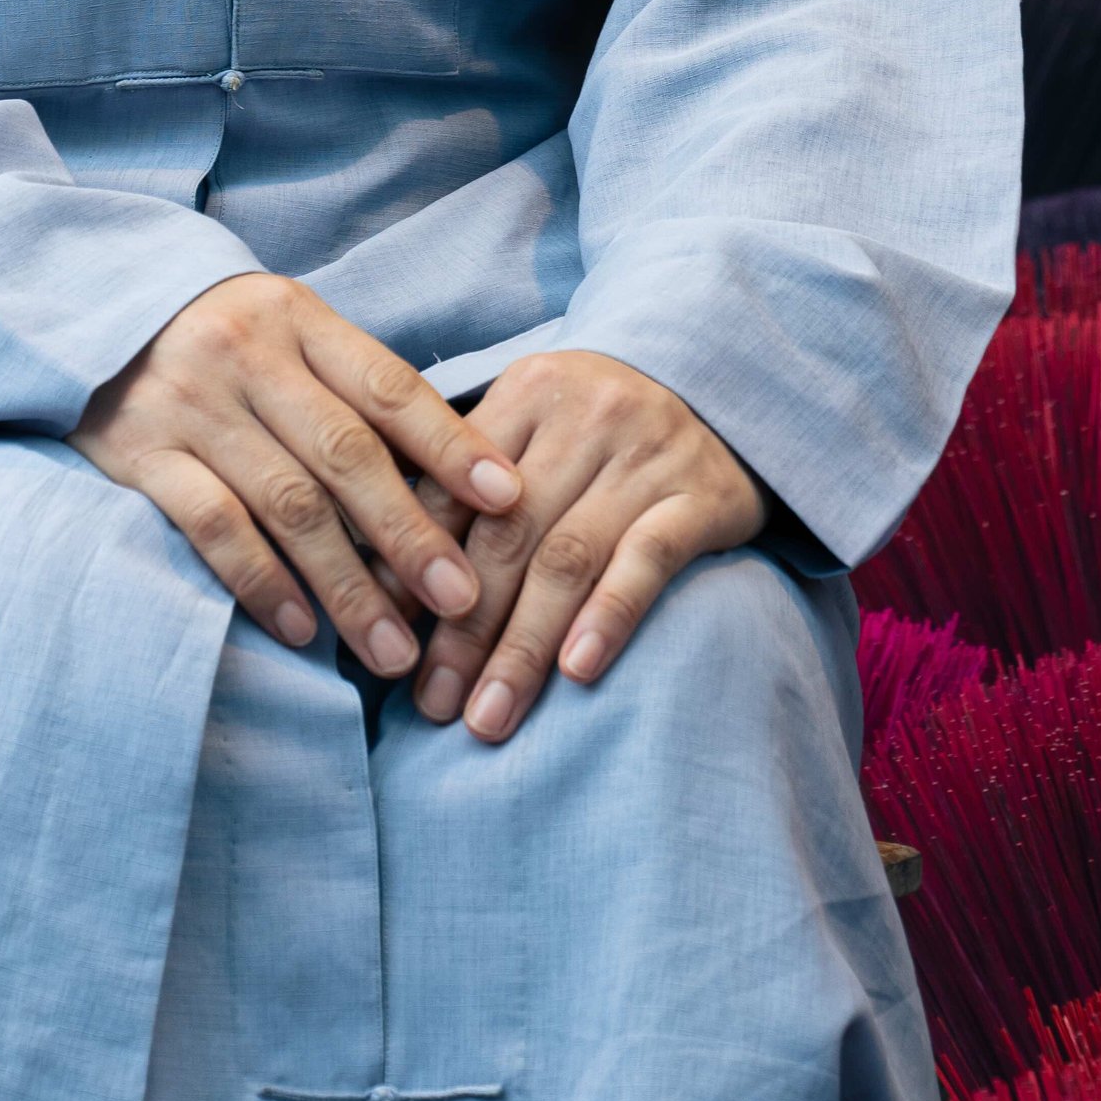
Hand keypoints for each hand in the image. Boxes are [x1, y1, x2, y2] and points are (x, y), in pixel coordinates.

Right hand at [72, 274, 523, 678]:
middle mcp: (247, 356)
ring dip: (347, 582)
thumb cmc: (223, 339)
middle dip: (410, 532)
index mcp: (298, 319)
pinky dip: (261, 580)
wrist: (91, 312)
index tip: (509, 501)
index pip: (388, 384)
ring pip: (286, 501)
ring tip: (395, 649)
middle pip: (344, 452)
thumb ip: (356, 391)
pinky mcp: (140, 454)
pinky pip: (211, 524)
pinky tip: (302, 629)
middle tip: (463, 601)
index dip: (451, 444)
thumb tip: (459, 478)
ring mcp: (191, 405)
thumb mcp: (290, 334)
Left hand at [409, 351, 763, 744]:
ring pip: (569, 557)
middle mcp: (585, 416)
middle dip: (462, 629)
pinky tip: (577, 671)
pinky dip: (610, 615)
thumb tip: (378, 572)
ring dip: (522, 647)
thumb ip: (465, 478)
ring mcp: (647, 455)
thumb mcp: (535, 422)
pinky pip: (649, 558)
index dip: (412, 567)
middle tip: (432, 703)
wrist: (723, 383)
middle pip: (507, 534)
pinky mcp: (704, 495)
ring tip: (487, 717)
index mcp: (527, 393)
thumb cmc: (601, 424)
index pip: (454, 489)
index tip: (384, 636)